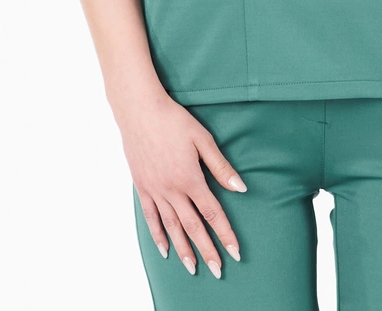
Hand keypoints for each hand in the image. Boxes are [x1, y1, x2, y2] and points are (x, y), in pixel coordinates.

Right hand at [118, 91, 246, 277]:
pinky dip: (158, 236)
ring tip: (193, 268)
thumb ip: (220, 166)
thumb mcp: (203, 139)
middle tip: (217, 270)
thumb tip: (240, 187)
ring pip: (172, 227)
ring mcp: (155, 190)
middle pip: (193, 227)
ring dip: (183, 249)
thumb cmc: (174, 120)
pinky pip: (151, 217)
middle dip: (207, 250)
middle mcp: (172, 190)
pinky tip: (165, 250)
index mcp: (190, 179)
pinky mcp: (142, 187)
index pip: (213, 213)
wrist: (140, 111)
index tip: (235, 252)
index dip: (225, 234)